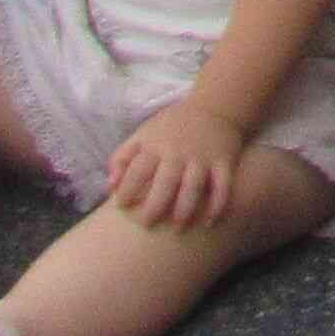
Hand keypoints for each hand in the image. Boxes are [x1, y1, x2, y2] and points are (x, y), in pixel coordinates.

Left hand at [105, 99, 244, 232]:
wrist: (214, 107)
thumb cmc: (171, 127)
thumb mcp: (143, 133)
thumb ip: (122, 158)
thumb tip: (110, 187)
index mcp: (155, 145)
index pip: (137, 171)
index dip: (127, 190)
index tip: (122, 206)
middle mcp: (178, 152)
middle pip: (165, 183)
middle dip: (155, 206)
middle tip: (147, 224)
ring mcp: (202, 158)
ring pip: (194, 186)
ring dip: (185, 210)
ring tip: (178, 228)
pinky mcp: (224, 162)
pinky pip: (222, 186)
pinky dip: (217, 205)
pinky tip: (208, 221)